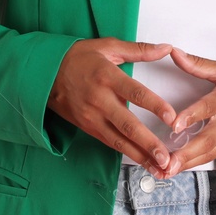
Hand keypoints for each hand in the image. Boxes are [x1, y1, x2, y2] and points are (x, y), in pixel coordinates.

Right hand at [46, 38, 178, 171]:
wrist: (44, 73)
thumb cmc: (78, 57)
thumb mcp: (107, 46)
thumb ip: (139, 50)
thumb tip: (166, 48)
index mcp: (106, 76)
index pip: (135, 92)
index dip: (154, 105)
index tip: (171, 117)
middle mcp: (99, 100)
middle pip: (127, 124)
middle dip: (148, 143)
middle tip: (166, 157)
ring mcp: (92, 117)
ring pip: (119, 140)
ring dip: (140, 156)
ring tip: (159, 168)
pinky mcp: (88, 127)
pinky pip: (110, 143)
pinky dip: (127, 154)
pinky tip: (143, 162)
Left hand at [159, 47, 215, 177]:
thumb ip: (199, 64)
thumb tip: (175, 54)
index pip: (209, 107)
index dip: (192, 116)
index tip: (175, 125)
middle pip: (208, 139)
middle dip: (186, 154)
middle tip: (167, 163)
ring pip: (210, 152)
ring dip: (188, 163)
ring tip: (168, 171)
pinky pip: (214, 155)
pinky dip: (196, 163)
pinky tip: (180, 168)